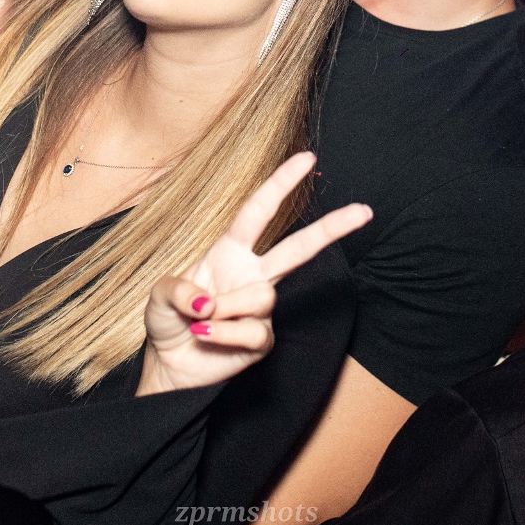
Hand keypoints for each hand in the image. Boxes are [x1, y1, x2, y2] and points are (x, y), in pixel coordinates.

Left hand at [137, 152, 370, 396]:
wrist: (169, 364)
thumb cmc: (166, 320)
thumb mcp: (159, 294)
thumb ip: (178, 290)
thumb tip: (207, 302)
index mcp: (229, 251)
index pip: (258, 212)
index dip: (281, 184)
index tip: (307, 159)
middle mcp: (251, 274)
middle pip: (297, 248)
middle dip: (331, 228)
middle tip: (364, 211)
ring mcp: (260, 308)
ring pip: (263, 297)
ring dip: (227, 308)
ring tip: (201, 320)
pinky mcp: (263, 340)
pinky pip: (254, 331)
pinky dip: (223, 335)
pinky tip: (206, 336)